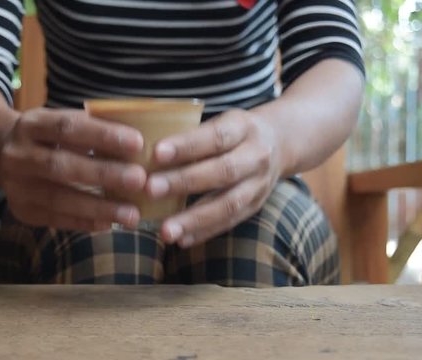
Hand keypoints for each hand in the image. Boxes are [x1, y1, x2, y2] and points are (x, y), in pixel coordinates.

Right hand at [0, 108, 146, 230]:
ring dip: (99, 208)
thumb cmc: (49, 136)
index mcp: (32, 124)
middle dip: (104, 174)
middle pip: (63, 165)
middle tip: (140, 180)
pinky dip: (84, 222)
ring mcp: (17, 185)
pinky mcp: (22, 210)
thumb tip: (140, 141)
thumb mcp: (61, 122)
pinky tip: (108, 224)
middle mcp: (19, 154)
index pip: (68, 127)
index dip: (103, 135)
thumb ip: (91, 129)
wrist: (0, 152)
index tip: (137, 143)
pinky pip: (56, 219)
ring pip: (59, 198)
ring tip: (131, 215)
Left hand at [146, 109, 283, 247]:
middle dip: (184, 181)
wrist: (280, 143)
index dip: (187, 145)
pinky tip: (181, 240)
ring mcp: (259, 184)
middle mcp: (256, 156)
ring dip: (194, 219)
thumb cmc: (233, 131)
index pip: (215, 136)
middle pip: (222, 171)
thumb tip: (141, 145)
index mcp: (243, 127)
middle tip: (150, 188)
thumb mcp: (221, 120)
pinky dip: (204, 233)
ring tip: (165, 231)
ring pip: (228, 204)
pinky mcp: (256, 206)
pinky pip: (230, 222)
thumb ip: (191, 132)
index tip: (156, 152)